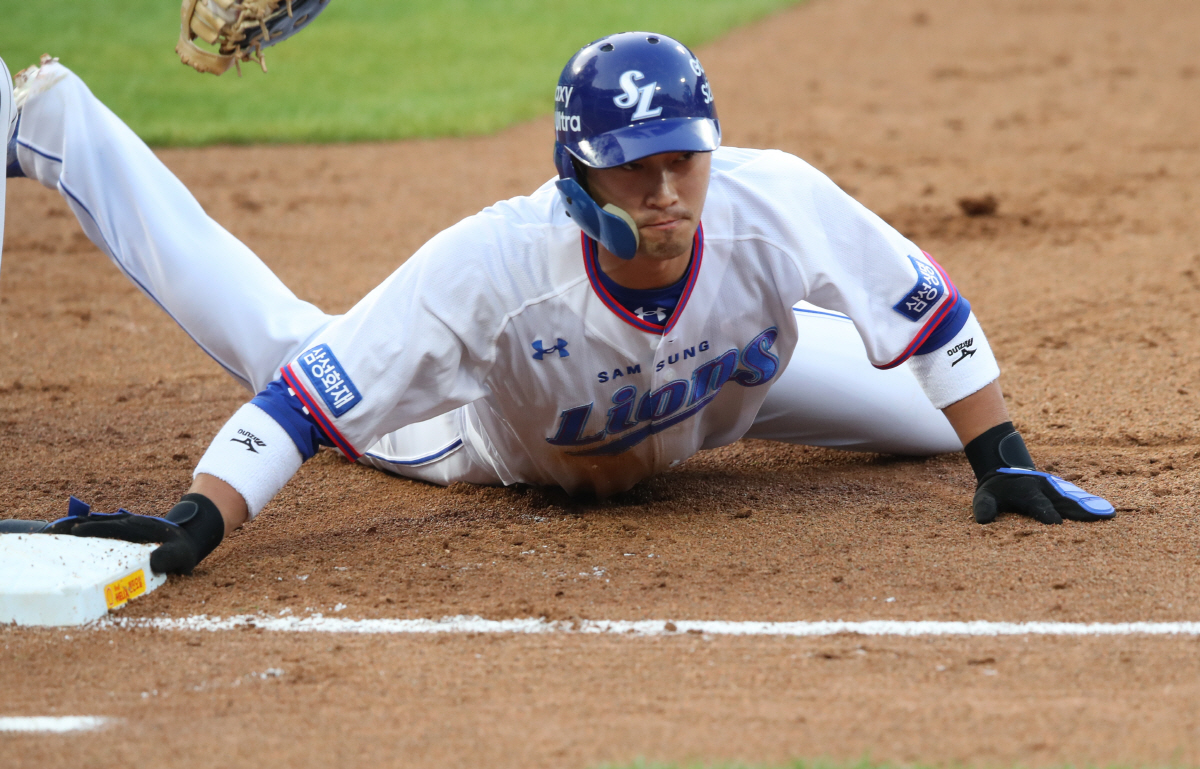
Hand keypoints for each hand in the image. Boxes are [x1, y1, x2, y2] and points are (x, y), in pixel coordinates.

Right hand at [40, 495, 224, 574]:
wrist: (187, 538)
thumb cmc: (182, 549)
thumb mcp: (181, 555)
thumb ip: (170, 558)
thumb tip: (155, 563)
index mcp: (139, 529)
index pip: (113, 528)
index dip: (94, 530)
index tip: (75, 532)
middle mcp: (127, 523)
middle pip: (96, 523)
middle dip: (74, 527)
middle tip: (50, 532)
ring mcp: (122, 524)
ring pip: (93, 523)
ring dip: (72, 526)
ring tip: (50, 532)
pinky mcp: (118, 530)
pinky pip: (96, 527)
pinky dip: (79, 528)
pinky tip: (64, 533)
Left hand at [973, 468, 1114, 524]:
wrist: (1005, 468)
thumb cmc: (995, 490)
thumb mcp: (984, 497)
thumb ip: (984, 507)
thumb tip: (983, 520)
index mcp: (1026, 491)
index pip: (1037, 504)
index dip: (1045, 513)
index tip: (1057, 523)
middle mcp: (1044, 488)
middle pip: (1063, 501)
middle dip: (1079, 510)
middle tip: (1098, 518)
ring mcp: (1056, 488)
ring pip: (1075, 498)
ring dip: (1091, 505)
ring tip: (1108, 514)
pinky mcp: (1063, 491)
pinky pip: (1078, 497)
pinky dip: (1091, 504)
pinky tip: (1106, 512)